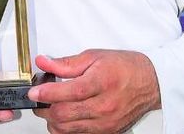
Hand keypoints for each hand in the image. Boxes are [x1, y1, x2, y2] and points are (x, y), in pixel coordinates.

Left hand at [29, 50, 160, 133]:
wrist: (150, 82)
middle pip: (64, 115)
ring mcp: (106, 123)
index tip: (33, 91)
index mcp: (101, 82)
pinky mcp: (107, 132)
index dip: (46, 92)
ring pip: (68, 130)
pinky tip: (66, 116)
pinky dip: (67, 128)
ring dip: (53, 120)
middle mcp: (104, 106)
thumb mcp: (94, 56)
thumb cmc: (125, 67)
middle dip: (45, 108)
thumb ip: (66, 62)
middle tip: (39, 98)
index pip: (68, 92)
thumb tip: (43, 62)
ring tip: (52, 106)